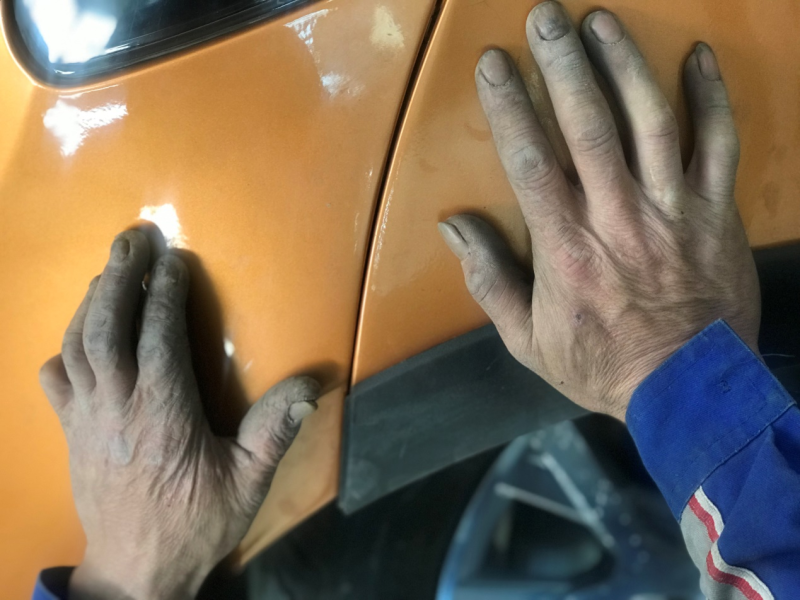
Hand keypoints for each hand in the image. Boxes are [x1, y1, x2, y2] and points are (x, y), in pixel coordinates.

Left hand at [39, 231, 319, 599]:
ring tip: (109, 269)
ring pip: (77, 345)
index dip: (165, 294)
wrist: (135, 573)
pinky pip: (56, 379)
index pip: (158, 337)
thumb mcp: (246, 483)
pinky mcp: (69, 433)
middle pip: (106, 328)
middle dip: (118, 278)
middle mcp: (117, 408)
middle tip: (131, 239)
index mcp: (163, 415)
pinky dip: (64, 348)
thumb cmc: (195, 525)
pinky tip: (77, 335)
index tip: (173, 259)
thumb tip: (312, 384)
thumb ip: (274, 431)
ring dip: (91, 301)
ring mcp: (86, 419)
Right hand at [438, 2, 758, 419]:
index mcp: (565, 247)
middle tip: (546, 16)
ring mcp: (673, 209)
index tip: (495, 63)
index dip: (510, 106)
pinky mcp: (717, 212)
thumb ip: (488, 280)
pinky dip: (710, 98)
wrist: (688, 391)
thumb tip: (453, 226)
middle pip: (588, 126)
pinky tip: (697, 56)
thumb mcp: (527, 340)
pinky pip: (719, 145)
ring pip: (650, 121)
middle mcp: (616, 217)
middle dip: (564, 64)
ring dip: (625, 65)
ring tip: (602, 22)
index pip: (531, 160)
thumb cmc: (602, 365)